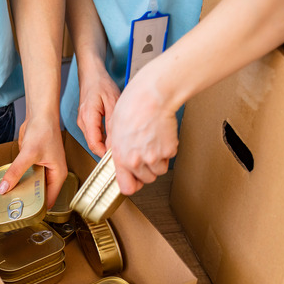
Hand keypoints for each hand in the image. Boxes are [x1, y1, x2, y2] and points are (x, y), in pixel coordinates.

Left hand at [0, 114, 66, 208]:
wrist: (40, 114)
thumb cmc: (45, 130)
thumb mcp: (29, 154)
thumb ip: (16, 171)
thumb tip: (5, 187)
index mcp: (57, 175)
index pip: (49, 199)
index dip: (37, 207)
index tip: (23, 213)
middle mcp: (50, 174)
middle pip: (35, 192)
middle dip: (22, 198)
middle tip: (8, 205)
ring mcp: (40, 169)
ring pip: (25, 183)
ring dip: (13, 187)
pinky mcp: (30, 163)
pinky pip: (19, 173)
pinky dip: (8, 175)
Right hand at [76, 67, 119, 156]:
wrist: (91, 74)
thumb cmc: (101, 84)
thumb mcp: (113, 102)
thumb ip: (112, 123)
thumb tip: (114, 143)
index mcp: (88, 117)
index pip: (93, 143)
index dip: (104, 153)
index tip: (117, 156)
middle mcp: (82, 121)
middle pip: (93, 144)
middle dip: (106, 151)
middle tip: (123, 152)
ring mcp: (82, 122)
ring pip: (93, 140)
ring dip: (105, 144)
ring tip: (120, 144)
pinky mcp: (85, 121)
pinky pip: (94, 134)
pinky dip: (103, 138)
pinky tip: (114, 135)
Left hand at [107, 71, 177, 194]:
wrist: (151, 96)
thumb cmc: (131, 107)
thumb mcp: (114, 130)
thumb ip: (118, 149)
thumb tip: (121, 159)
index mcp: (121, 157)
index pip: (127, 187)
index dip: (132, 184)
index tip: (134, 180)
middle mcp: (138, 161)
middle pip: (146, 179)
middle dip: (147, 170)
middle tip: (145, 155)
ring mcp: (155, 157)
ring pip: (159, 171)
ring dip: (158, 162)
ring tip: (153, 144)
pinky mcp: (169, 150)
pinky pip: (169, 158)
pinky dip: (167, 150)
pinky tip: (160, 137)